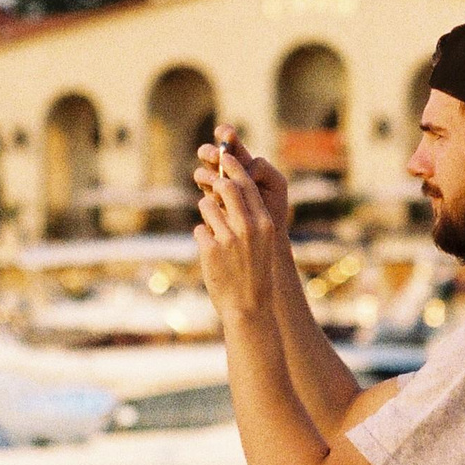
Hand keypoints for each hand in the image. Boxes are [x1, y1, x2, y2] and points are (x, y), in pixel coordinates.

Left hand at [195, 143, 282, 323]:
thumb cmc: (255, 272)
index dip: (233, 168)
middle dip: (214, 180)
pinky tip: (209, 249)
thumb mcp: (262, 243)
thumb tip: (233, 189)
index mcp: (264, 223)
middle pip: (226, 188)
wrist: (249, 306)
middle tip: (206, 177)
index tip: (224, 157)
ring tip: (211, 227)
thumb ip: (252, 219)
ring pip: (208, 207)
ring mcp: (228, 238)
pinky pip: (200, 229)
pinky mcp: (210, 250)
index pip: (247, 185)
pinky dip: (202, 235)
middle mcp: (248, 227)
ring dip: (206, 211)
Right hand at [197, 126, 289, 225]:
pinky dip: (208, 185)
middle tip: (219, 157)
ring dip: (209, 172)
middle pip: (209, 153)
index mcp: (242, 161)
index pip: (229, 140)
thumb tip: (242, 169)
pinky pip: (203, 187)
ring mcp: (215, 186)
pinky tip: (218, 195)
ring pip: (202, 171)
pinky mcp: (209, 201)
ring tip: (219, 181)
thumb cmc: (274, 208)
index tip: (228, 134)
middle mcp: (225, 170)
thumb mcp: (276, 184)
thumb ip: (263, 169)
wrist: (266, 236)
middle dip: (211, 152)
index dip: (225, 134)